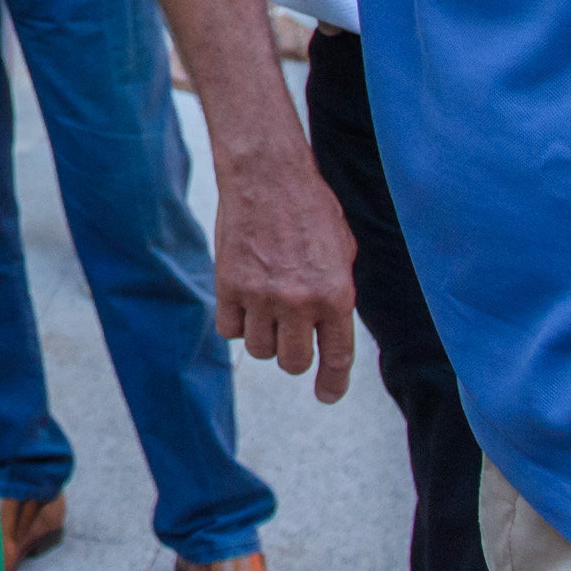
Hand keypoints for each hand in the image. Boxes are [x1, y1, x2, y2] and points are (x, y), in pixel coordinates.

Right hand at [211, 151, 358, 402]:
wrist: (267, 175)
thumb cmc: (310, 207)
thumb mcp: (342, 252)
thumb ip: (336, 293)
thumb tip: (327, 328)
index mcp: (336, 294)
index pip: (336, 357)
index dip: (332, 383)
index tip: (326, 395)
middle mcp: (299, 301)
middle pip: (292, 362)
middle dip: (294, 356)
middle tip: (291, 336)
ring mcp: (261, 295)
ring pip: (259, 350)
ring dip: (264, 337)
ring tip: (266, 309)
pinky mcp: (228, 285)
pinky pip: (229, 329)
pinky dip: (236, 322)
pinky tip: (243, 301)